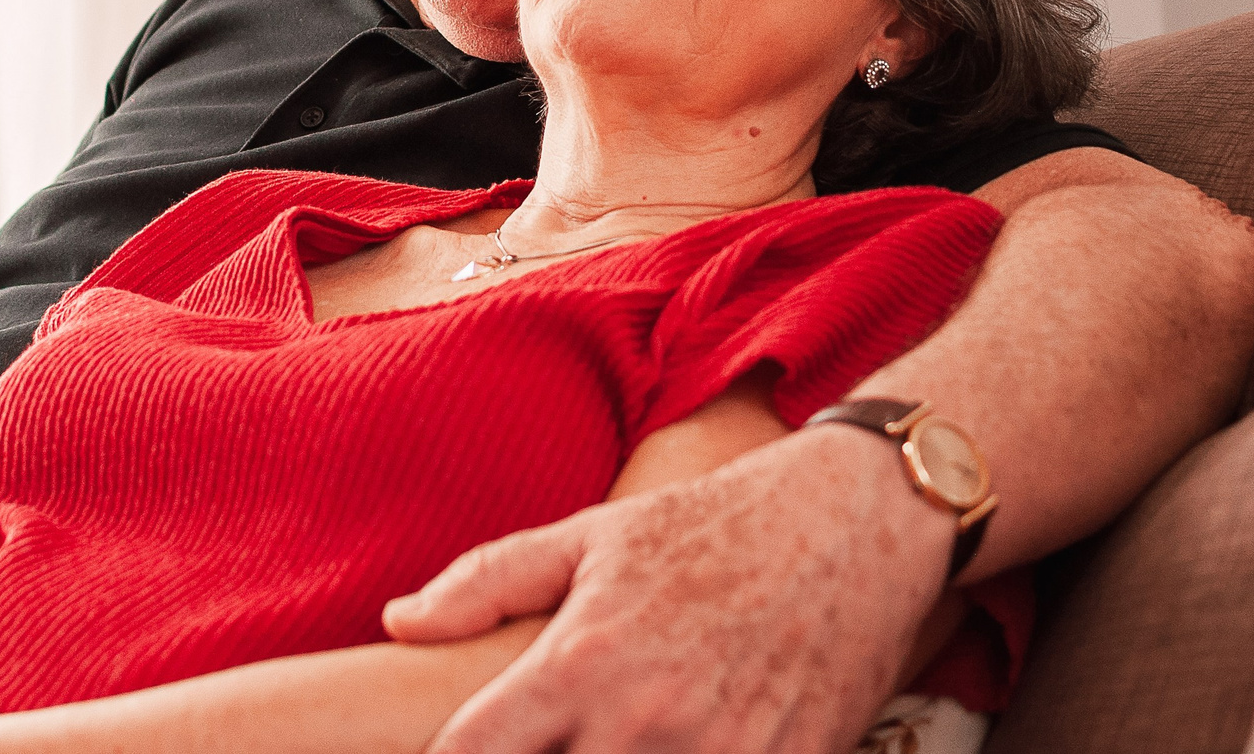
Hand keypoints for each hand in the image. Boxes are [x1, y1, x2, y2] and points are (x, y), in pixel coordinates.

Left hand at [386, 425, 954, 753]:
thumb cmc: (713, 526)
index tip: (459, 748)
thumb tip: (396, 621)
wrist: (857, 522)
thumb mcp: (592, 534)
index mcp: (580, 662)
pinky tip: (686, 738)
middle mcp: (642, 721)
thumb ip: (486, 581)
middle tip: (554, 733)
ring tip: (619, 731)